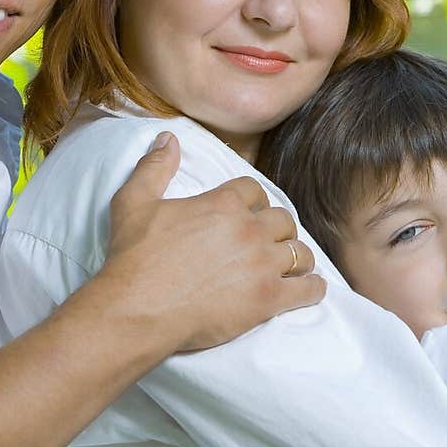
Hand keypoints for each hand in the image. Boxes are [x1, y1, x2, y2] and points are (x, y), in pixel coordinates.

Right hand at [104, 132, 325, 352]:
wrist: (136, 309)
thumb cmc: (134, 257)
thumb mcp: (134, 202)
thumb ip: (155, 167)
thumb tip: (169, 137)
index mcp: (223, 203)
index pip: (255, 190)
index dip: (254, 200)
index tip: (250, 212)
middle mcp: (250, 229)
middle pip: (283, 219)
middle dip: (277, 229)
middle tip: (268, 241)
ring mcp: (263, 265)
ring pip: (301, 252)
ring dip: (297, 257)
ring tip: (289, 265)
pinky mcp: (268, 300)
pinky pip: (309, 289)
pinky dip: (312, 288)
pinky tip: (308, 289)